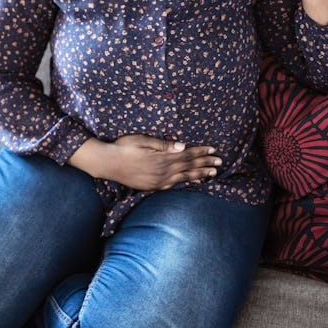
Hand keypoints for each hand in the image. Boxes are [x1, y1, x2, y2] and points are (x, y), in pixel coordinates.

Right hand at [68, 135, 221, 190]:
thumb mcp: (142, 140)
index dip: (201, 152)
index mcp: (162, 158)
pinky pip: (173, 186)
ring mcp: (158, 181)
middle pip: (189, 167)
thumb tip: (183, 146)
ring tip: (212, 174)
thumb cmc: (123, 147)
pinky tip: (192, 182)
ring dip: (199, 175)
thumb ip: (163, 144)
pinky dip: (185, 183)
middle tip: (220, 163)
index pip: (187, 154)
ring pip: (183, 178)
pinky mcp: (152, 187)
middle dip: (205, 164)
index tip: (214, 150)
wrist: (107, 163)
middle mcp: (162, 171)